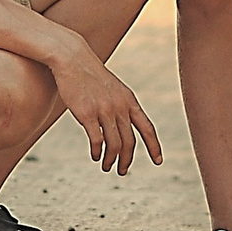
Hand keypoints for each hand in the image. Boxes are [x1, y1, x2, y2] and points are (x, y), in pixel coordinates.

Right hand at [49, 42, 161, 176]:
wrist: (73, 59)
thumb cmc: (91, 74)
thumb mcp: (113, 88)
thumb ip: (121, 106)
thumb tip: (122, 128)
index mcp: (129, 100)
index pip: (147, 128)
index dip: (154, 146)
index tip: (158, 161)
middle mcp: (120, 106)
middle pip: (129, 141)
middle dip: (127, 160)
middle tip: (122, 171)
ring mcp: (104, 110)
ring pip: (114, 144)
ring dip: (111, 160)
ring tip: (107, 166)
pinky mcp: (87, 113)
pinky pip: (97, 140)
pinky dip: (97, 152)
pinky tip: (95, 156)